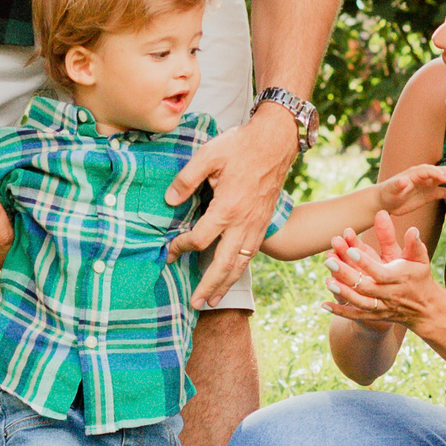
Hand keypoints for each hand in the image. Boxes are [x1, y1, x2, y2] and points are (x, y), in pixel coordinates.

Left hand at [166, 104, 296, 305]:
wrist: (276, 142)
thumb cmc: (241, 146)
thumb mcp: (209, 154)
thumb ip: (186, 178)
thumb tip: (169, 200)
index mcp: (227, 207)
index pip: (200, 239)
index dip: (182, 247)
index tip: (170, 249)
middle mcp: (243, 222)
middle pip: (223, 264)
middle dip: (208, 286)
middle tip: (194, 303)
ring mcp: (256, 225)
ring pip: (240, 264)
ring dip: (225, 285)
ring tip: (212, 301)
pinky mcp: (263, 224)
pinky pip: (251, 254)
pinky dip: (240, 270)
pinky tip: (231, 277)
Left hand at [323, 208, 441, 332]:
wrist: (425, 309)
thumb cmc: (420, 277)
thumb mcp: (420, 259)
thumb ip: (414, 244)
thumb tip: (413, 228)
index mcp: (399, 278)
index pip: (380, 271)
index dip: (365, 262)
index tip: (351, 250)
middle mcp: (389, 294)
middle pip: (365, 286)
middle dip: (346, 274)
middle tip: (329, 260)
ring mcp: (382, 307)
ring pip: (360, 302)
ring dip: (343, 293)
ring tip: (327, 281)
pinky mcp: (375, 315)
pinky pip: (356, 315)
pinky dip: (341, 312)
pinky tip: (324, 305)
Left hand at [374, 163, 445, 217]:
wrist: (386, 201)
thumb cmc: (387, 193)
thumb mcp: (391, 189)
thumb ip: (397, 185)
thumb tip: (403, 180)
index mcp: (415, 173)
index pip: (430, 171)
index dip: (439, 174)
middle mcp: (424, 176)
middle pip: (441, 172)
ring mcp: (428, 184)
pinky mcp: (430, 193)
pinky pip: (444, 192)